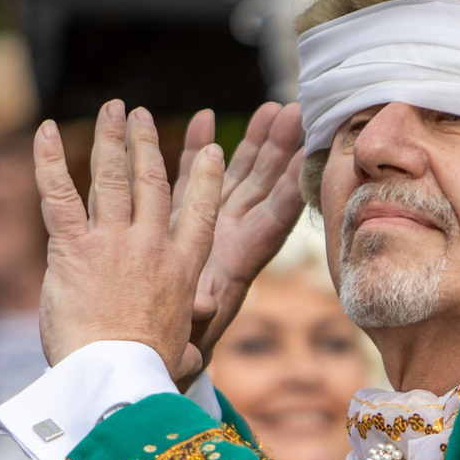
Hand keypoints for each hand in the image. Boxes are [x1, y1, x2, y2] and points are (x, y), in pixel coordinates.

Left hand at [33, 102, 224, 378]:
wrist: (116, 376)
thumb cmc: (146, 374)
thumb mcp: (179, 357)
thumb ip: (187, 346)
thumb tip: (195, 358)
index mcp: (184, 271)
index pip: (199, 214)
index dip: (204, 178)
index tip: (210, 150)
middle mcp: (152, 247)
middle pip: (152, 182)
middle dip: (146, 143)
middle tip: (140, 115)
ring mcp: (113, 243)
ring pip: (112, 177)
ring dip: (111, 138)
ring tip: (111, 108)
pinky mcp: (73, 249)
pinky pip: (59, 195)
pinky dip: (50, 161)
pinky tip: (43, 130)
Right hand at [186, 102, 307, 365]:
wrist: (147, 352)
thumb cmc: (170, 348)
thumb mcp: (184, 333)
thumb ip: (192, 313)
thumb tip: (205, 305)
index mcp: (236, 265)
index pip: (271, 224)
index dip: (291, 193)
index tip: (312, 160)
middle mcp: (230, 240)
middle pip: (263, 189)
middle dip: (281, 152)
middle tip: (302, 113)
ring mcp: (209, 226)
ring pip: (236, 177)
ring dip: (253, 143)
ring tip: (272, 107)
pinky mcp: (181, 220)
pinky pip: (194, 178)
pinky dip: (198, 149)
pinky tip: (206, 117)